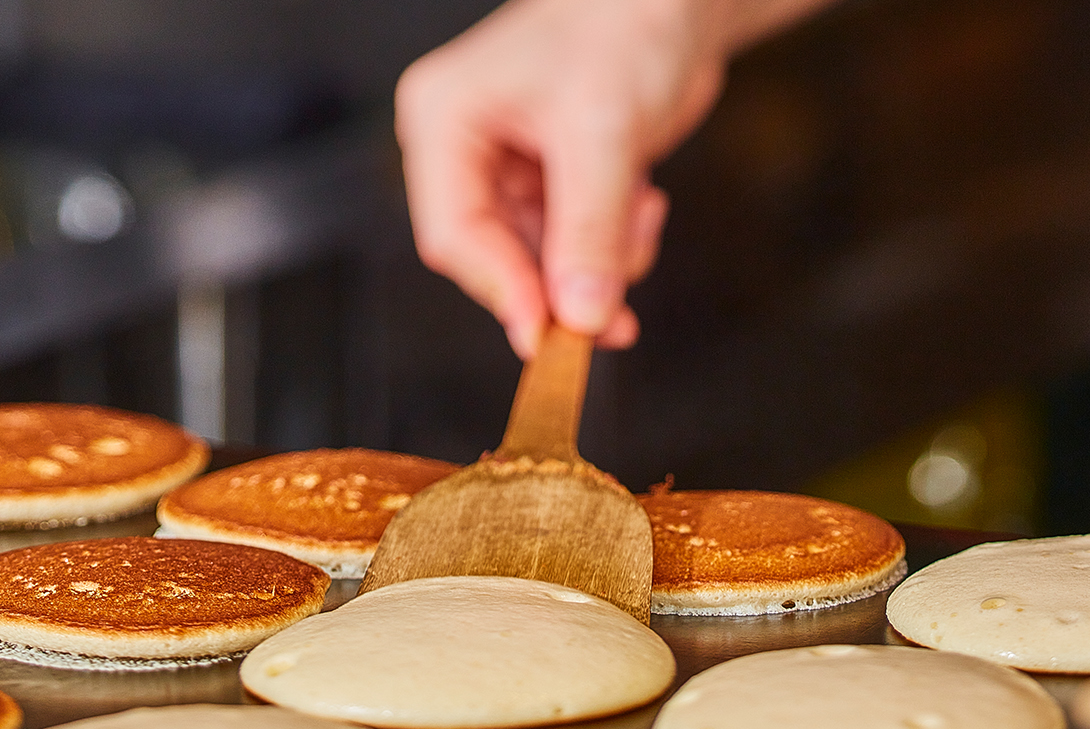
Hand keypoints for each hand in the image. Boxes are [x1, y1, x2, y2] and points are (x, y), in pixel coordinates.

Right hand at [396, 0, 828, 356]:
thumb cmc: (625, 23)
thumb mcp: (604, 130)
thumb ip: (590, 227)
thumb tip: (582, 315)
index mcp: (444, 122)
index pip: (453, 233)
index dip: (502, 290)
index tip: (548, 335)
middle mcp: (464, 150)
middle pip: (495, 257)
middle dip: (561, 285)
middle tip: (612, 318)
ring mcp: (507, 170)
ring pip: (540, 263)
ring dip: (599, 265)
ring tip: (644, 219)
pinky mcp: (549, 184)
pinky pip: (571, 248)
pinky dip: (613, 248)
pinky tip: (644, 207)